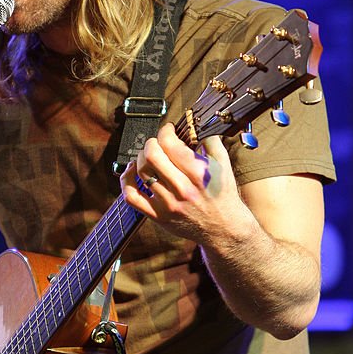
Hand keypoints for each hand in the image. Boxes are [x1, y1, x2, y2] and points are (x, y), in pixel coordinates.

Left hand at [120, 123, 252, 244]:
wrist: (223, 229)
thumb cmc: (223, 195)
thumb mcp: (224, 165)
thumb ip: (211, 141)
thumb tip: (195, 124)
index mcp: (199, 173)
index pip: (170, 144)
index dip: (165, 131)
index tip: (168, 130)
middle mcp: (183, 189)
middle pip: (152, 155)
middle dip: (152, 142)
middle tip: (157, 142)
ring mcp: (168, 204)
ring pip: (141, 172)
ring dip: (140, 158)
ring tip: (147, 156)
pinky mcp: (158, 216)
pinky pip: (132, 197)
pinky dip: (127, 181)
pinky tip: (132, 173)